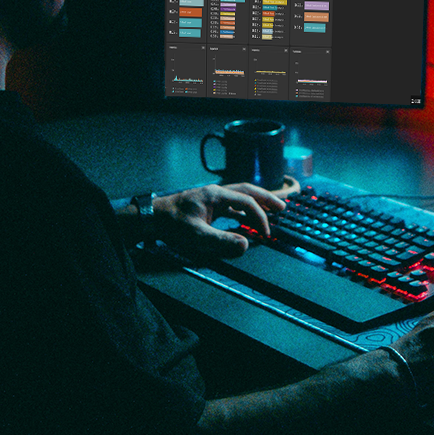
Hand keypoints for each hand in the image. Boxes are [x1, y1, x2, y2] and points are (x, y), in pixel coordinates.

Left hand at [148, 183, 285, 264]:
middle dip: (266, 198)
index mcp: (216, 195)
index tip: (266, 232)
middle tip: (282, 207)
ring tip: (270, 209)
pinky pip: (231, 204)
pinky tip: (246, 219)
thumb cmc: (171, 225)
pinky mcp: (207, 205)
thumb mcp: (197, 236)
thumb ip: (222, 240)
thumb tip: (245, 244)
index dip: (259, 216)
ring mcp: (211, 197)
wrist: (151, 218)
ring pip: (240, 195)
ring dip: (256, 202)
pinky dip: (243, 210)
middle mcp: (216, 192)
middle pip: (247, 190)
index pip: (246, 201)